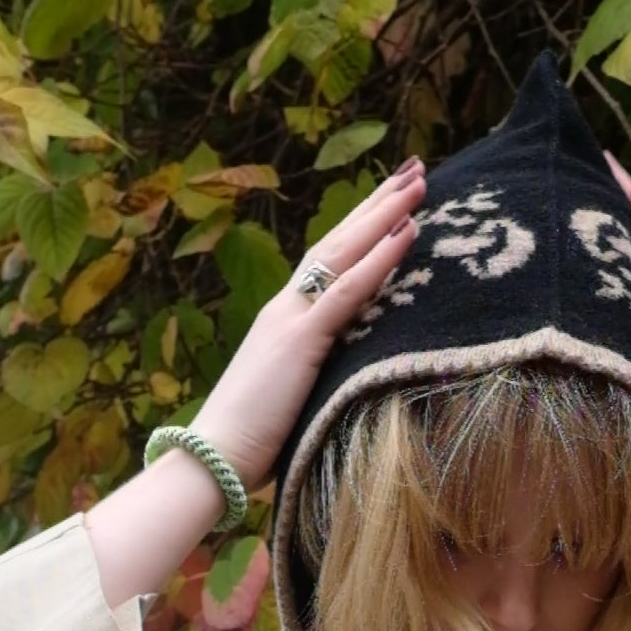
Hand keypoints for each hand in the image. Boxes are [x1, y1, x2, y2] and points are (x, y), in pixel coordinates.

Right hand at [191, 160, 426, 492]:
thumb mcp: (293, 398)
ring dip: (383, 214)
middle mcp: (285, 307)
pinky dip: (378, 259)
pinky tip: (408, 231)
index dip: (360, 229)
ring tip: (418, 183)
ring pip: (344, 252)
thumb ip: (317, 376)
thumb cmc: (250, 443)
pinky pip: (347, 292)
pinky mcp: (299, 341)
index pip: (328, 262)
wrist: (212, 460)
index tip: (393, 202)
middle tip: (415, 170)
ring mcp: (290, 319)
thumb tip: (351, 379)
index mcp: (284, 320)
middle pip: (338, 242)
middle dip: (377, 204)